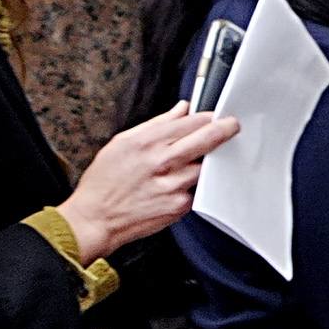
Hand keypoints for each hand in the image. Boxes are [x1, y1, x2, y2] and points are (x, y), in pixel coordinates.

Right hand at [58, 105, 236, 259]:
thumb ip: (156, 124)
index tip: (215, 116)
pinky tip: (183, 182)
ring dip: (208, 160)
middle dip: (225, 129)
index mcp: (148, 142)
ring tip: (199, 159)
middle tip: (232, 126)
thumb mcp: (122, 143)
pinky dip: (195, 183)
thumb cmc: (104, 182)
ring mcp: (174, 185)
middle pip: (207, 139)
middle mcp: (163, 162)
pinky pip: (198, 189)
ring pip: (206, 166)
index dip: (208, 117)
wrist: (96, 218)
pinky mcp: (179, 205)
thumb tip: (180, 110)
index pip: (191, 122)